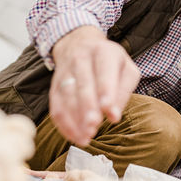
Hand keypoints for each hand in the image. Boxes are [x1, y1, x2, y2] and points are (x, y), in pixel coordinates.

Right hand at [49, 26, 139, 145]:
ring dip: (75, 119)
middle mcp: (81, 59)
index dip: (107, 94)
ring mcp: (65, 71)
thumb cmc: (109, 61)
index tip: (112, 114)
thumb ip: (124, 90)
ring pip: (67, 96)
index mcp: (104, 52)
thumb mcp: (126, 69)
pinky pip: (56, 105)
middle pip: (83, 85)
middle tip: (93, 128)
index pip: (105, 73)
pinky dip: (63, 123)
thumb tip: (114, 115)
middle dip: (87, 108)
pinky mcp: (54, 85)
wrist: (79, 43)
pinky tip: (74, 136)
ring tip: (86, 137)